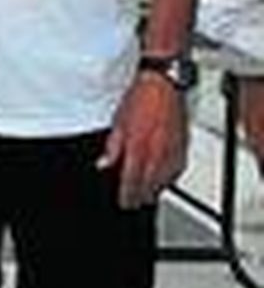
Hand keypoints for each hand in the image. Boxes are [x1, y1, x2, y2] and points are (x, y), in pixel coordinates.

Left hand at [98, 73, 187, 207]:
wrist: (163, 84)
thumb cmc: (140, 98)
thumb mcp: (117, 122)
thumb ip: (112, 148)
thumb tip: (104, 164)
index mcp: (138, 147)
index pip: (132, 180)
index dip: (127, 195)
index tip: (124, 202)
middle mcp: (157, 152)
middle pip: (149, 183)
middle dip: (141, 196)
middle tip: (135, 203)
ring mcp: (172, 149)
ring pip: (165, 179)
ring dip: (156, 189)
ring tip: (148, 196)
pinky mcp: (183, 145)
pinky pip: (178, 169)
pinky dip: (170, 178)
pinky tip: (166, 180)